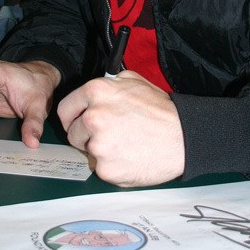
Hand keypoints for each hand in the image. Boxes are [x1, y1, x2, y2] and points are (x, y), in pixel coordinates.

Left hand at [57, 70, 184, 186]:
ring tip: (125, 145)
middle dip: (87, 136)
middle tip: (110, 136)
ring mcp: (98, 145)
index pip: (66, 109)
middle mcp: (93, 117)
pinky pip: (101, 169)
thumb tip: (97, 90)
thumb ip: (109, 84)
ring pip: (88, 152)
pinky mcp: (106, 168)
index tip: (77, 124)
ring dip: (101, 151)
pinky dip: (113, 166)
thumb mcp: (134, 81)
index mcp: (96, 92)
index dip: (72, 117)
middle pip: (74, 133)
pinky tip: (130, 157)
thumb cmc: (162, 111)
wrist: (183, 137)